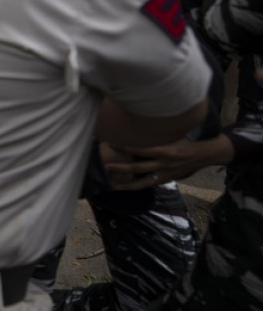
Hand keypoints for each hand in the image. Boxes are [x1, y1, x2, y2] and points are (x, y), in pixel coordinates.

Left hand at [104, 134, 234, 190]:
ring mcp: (165, 174)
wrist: (206, 154)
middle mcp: (164, 164)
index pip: (141, 149)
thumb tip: (140, 122)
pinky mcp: (167, 179)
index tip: (111, 143)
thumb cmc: (187, 140)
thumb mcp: (173, 134)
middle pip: (138, 167)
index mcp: (166, 151)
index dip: (125, 147)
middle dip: (121, 168)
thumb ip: (158, 133)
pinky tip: (126, 188)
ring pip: (142, 182)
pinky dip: (138, 186)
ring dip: (126, 184)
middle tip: (105, 167)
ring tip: (112, 185)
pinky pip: (150, 184)